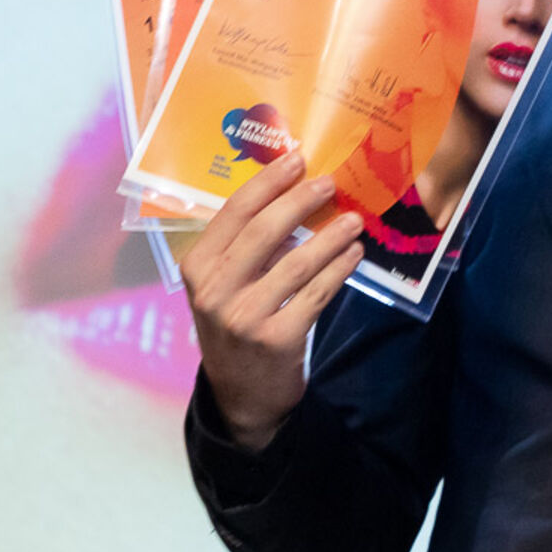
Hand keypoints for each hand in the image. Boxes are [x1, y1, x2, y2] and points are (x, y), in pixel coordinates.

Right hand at [181, 151, 364, 450]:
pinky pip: (316, 295)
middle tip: (331, 180)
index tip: (298, 158)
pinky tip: (355, 254)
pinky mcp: (277, 339)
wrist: (242, 393)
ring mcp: (243, 317)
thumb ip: (247, 244)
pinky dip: (339, 270)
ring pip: (297, 263)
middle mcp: (214, 291)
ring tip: (355, 219)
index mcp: (197, 267)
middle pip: (264, 232)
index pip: (233, 213)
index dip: (268, 182)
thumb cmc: (237, 321)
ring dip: (331, 236)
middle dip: (301, 200)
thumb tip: (294, 191)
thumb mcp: (225, 283)